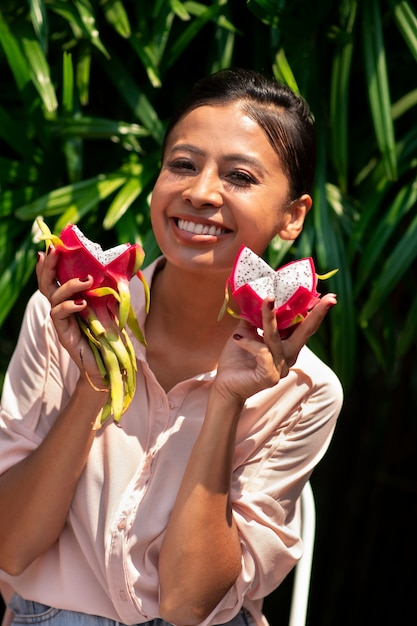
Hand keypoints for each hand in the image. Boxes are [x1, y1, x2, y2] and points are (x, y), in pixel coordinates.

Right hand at [36, 247, 107, 390]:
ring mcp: (63, 322)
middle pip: (47, 284)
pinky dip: (69, 306)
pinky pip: (59, 315)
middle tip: (56, 251)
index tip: (54, 246)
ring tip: (86, 281)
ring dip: (68, 286)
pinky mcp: (64, 334)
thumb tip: (122, 268)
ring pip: (53, 297)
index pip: (57, 278)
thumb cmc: (111, 335)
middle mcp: (64, 309)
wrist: (111, 364)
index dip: (53, 263)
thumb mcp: (113, 307)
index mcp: (72, 299)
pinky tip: (82, 304)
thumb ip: (111, 290)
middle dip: (50, 266)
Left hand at [214, 293, 336, 402]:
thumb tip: (255, 296)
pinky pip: (263, 352)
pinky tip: (238, 338)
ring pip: (277, 338)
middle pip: (305, 333)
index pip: (304, 327)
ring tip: (267, 300)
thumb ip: (253, 318)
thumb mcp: (246, 332)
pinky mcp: (270, 376)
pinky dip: (250, 342)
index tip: (330, 296)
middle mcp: (288, 357)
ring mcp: (281, 368)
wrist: (224, 385)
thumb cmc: (237, 359)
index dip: (316, 312)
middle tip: (330, 298)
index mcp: (287, 346)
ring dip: (271, 317)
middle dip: (317, 314)